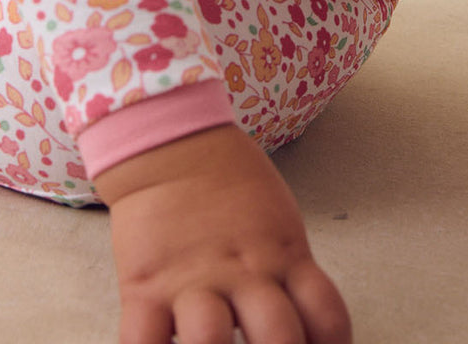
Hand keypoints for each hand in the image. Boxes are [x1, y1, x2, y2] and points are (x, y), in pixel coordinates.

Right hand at [94, 123, 351, 343]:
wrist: (173, 143)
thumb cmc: (230, 186)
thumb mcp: (277, 225)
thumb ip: (290, 276)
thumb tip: (305, 331)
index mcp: (285, 257)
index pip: (326, 316)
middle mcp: (244, 274)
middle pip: (278, 336)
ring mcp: (193, 283)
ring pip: (210, 341)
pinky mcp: (145, 288)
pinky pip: (141, 342)